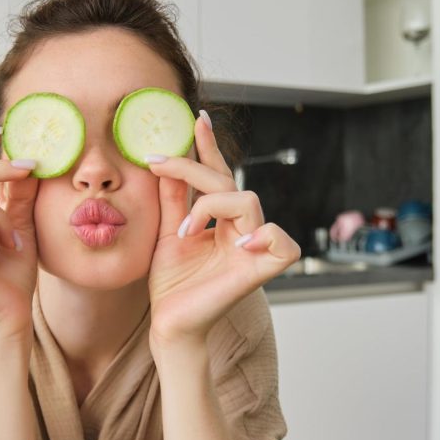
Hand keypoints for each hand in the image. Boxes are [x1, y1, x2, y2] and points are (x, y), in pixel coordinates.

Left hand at [145, 113, 300, 346]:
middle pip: (228, 180)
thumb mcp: (167, 231)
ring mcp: (253, 246)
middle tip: (158, 163)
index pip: (218, 175)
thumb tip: (166, 159)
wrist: (169, 323)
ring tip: (185, 229)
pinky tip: (236, 242)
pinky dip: (261, 233)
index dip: (209, 146)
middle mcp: (240, 228)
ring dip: (209, 204)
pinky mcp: (262, 268)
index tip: (197, 116)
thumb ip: (172, 198)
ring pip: (247, 199)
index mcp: (219, 219)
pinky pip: (280, 240)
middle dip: (192, 167)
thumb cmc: (170, 284)